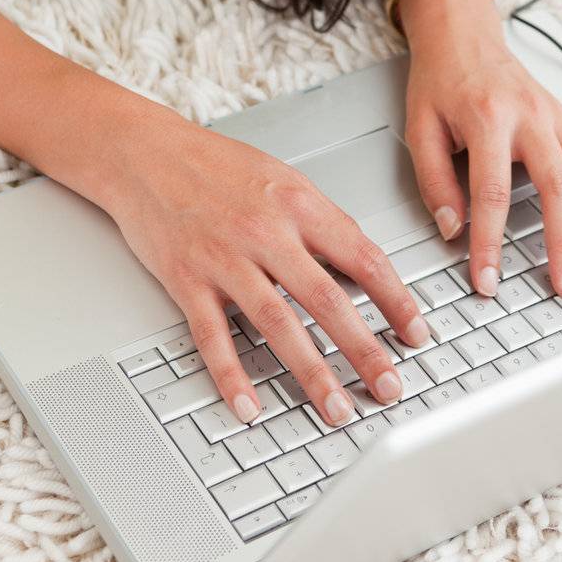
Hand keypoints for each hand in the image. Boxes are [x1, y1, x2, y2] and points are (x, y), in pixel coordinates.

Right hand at [103, 111, 433, 426]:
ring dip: (311, 372)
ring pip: (277, 323)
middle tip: (390, 387)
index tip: (416, 333)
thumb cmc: (214, 164)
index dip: (396, 299)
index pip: (362, 257)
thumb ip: (319, 221)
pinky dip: (231, 375)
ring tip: (337, 408)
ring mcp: (225, 257)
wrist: (145, 153)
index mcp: (298, 202)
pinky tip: (250, 406)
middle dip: (365, 349)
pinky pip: (213, 335)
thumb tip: (359, 266)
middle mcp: (266, 230)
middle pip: (327, 299)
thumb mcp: (281, 178)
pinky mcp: (186, 279)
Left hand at [403, 26, 561, 301]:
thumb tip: (454, 231)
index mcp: (489, 117)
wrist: (464, 36)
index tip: (488, 280)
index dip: (489, 242)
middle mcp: (532, 117)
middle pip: (557, 187)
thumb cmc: (441, 81)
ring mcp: (558, 120)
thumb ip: (435, 181)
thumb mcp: (420, 127)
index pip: (492, 192)